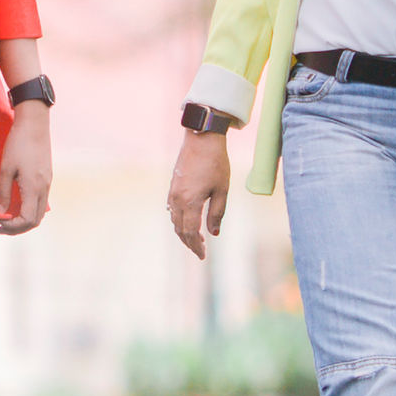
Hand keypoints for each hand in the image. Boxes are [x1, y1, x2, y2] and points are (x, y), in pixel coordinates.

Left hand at [0, 103, 52, 233]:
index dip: (12, 227)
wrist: (34, 124)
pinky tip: (16, 205)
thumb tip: (0, 213)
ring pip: (39, 212)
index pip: (26, 219)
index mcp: (34, 188)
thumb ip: (3, 193)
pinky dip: (29, 209)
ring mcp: (48, 183)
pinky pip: (40, 202)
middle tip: (0, 227)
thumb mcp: (5, 169)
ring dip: (24, 220)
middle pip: (35, 220)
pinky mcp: (47, 178)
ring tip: (6, 219)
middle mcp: (44, 188)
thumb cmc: (17, 144)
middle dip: (18, 228)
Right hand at [168, 128, 232, 257]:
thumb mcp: (222, 190)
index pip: (190, 232)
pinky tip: (188, 220)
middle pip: (179, 229)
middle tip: (200, 251)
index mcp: (190, 202)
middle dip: (189, 242)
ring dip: (183, 232)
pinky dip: (179, 220)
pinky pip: (172, 209)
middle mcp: (177, 199)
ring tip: (196, 238)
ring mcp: (173, 192)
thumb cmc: (216, 163)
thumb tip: (213, 233)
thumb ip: (217, 213)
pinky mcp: (173, 185)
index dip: (196, 246)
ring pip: (174, 220)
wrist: (201, 139)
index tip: (203, 256)